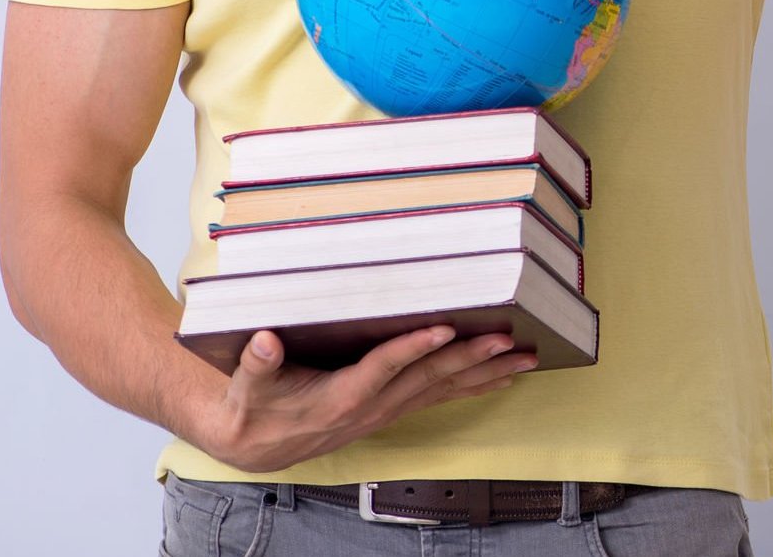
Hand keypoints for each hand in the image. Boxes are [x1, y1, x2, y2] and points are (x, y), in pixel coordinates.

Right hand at [193, 326, 537, 473]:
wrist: (257, 444)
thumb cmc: (254, 407)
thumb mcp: (247, 385)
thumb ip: (257, 363)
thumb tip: (265, 341)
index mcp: (339, 397)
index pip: (383, 369)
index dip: (412, 349)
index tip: (443, 329)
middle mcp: (371, 407)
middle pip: (427, 379)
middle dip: (470, 359)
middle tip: (507, 339)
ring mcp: (385, 411)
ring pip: (442, 389)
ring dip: (485, 373)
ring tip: (524, 357)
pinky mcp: (390, 410)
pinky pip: (439, 396)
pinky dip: (473, 385)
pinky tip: (501, 376)